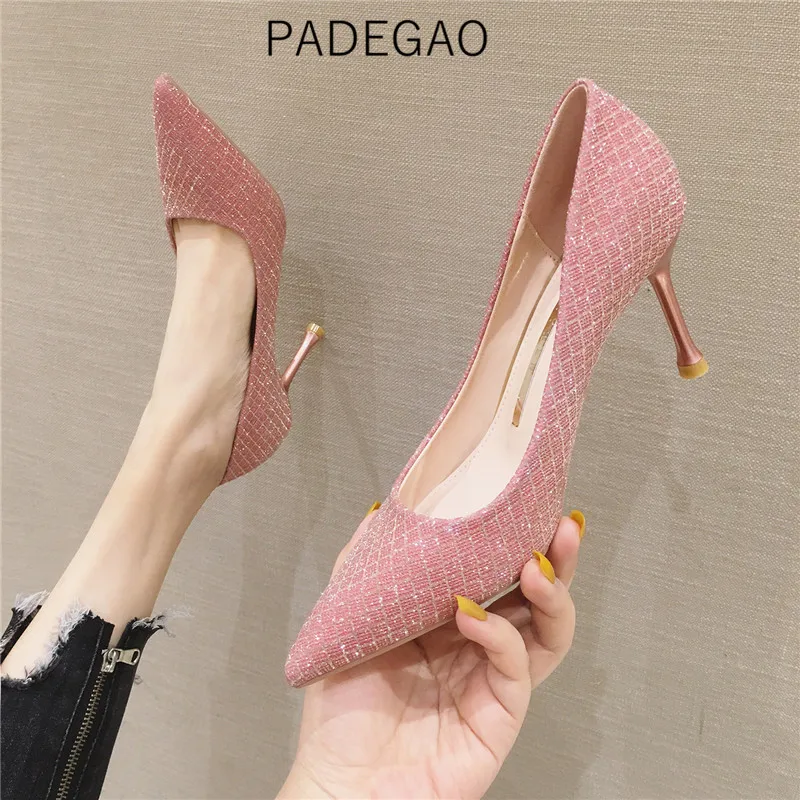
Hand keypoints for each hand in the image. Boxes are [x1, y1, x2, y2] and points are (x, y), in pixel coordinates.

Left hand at [280, 512, 583, 798]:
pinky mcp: (499, 718)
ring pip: (546, 633)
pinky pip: (515, 668)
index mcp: (447, 620)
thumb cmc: (340, 708)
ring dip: (551, 594)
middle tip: (563, 526)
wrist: (340, 783)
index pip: (497, 572)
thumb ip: (366, 563)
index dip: (517, 539)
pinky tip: (472, 616)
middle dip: (557, 559)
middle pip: (535, 597)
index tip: (528, 502)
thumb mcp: (346, 619)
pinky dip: (499, 636)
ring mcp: (491, 682)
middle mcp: (477, 647)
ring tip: (538, 563)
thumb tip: (382, 508)